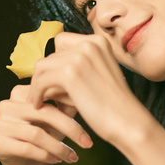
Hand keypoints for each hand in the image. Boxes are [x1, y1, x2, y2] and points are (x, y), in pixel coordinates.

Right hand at [0, 84, 92, 164]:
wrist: (30, 164)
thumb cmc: (47, 135)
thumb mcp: (60, 118)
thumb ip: (67, 103)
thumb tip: (81, 93)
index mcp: (20, 93)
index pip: (47, 95)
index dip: (70, 106)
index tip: (91, 119)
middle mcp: (5, 105)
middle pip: (43, 113)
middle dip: (69, 129)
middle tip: (87, 143)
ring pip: (36, 133)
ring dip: (59, 147)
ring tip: (73, 156)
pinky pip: (26, 148)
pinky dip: (46, 155)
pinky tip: (59, 160)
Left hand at [27, 32, 151, 146]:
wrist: (128, 123)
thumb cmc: (112, 105)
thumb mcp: (95, 75)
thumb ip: (73, 66)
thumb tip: (38, 69)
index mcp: (98, 41)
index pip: (61, 41)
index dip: (54, 62)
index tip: (53, 81)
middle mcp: (89, 43)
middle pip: (50, 55)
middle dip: (47, 76)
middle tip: (50, 97)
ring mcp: (79, 56)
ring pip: (41, 66)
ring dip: (39, 84)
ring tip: (42, 101)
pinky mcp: (70, 73)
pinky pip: (40, 80)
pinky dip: (36, 93)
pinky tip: (40, 105)